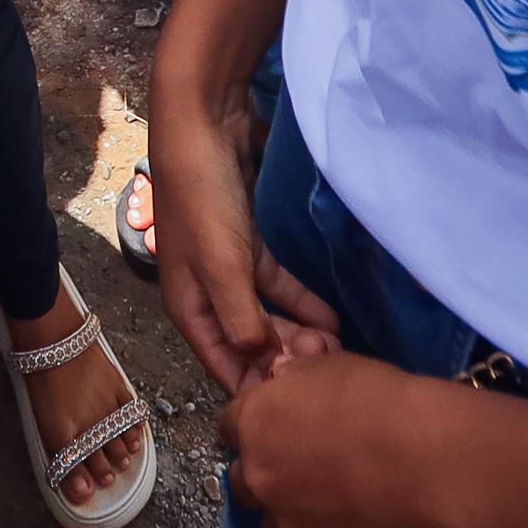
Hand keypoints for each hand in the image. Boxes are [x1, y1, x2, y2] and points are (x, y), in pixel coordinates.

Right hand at [152, 85, 334, 395]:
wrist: (204, 124)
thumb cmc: (204, 200)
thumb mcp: (222, 266)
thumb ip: (241, 320)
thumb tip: (263, 367)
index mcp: (189, 306)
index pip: (223, 365)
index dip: (259, 387)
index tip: (301, 403)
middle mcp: (207, 293)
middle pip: (248, 341)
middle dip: (286, 360)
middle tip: (330, 370)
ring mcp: (230, 266)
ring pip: (267, 314)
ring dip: (298, 333)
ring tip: (337, 350)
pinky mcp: (251, 242)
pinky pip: (279, 284)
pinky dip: (302, 301)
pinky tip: (332, 317)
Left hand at [224, 353, 484, 527]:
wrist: (428, 461)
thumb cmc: (383, 401)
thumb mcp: (334, 365)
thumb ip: (298, 376)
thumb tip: (282, 376)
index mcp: (256, 424)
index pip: (231, 425)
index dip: (256, 424)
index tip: (278, 425)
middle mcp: (259, 478)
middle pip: (244, 480)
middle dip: (267, 473)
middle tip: (304, 469)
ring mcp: (287, 527)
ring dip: (290, 516)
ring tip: (328, 508)